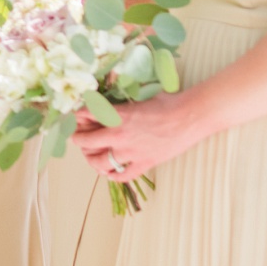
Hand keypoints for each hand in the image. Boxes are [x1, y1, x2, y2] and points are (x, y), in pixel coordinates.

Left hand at [73, 91, 200, 180]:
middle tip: (77, 137)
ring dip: (91, 160)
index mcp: (118, 114)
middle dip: (78, 138)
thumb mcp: (141, 95)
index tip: (75, 116)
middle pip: (86, 142)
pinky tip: (109, 172)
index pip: (85, 115)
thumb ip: (123, 98)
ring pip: (99, 162)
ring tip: (91, 156)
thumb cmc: (169, 101)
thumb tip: (111, 89)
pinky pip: (122, 176)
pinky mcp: (144, 163)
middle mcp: (120, 135)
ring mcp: (131, 152)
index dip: (76, 116)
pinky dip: (112, 175)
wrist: (191, 116)